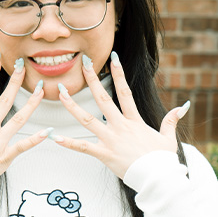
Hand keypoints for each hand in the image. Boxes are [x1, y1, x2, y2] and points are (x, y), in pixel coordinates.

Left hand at [54, 52, 189, 178]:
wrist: (159, 180)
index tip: (113, 58)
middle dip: (92, 80)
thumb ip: (171, 120)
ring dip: (73, 105)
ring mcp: (110, 139)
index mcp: (133, 120)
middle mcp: (120, 126)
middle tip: (84, 64)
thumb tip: (183, 107)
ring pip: (88, 119)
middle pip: (103, 99)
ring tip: (61, 92)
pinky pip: (83, 147)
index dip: (119, 73)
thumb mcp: (168, 137)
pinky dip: (69, 143)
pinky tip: (55, 137)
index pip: (125, 92)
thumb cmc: (162, 159)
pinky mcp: (104, 154)